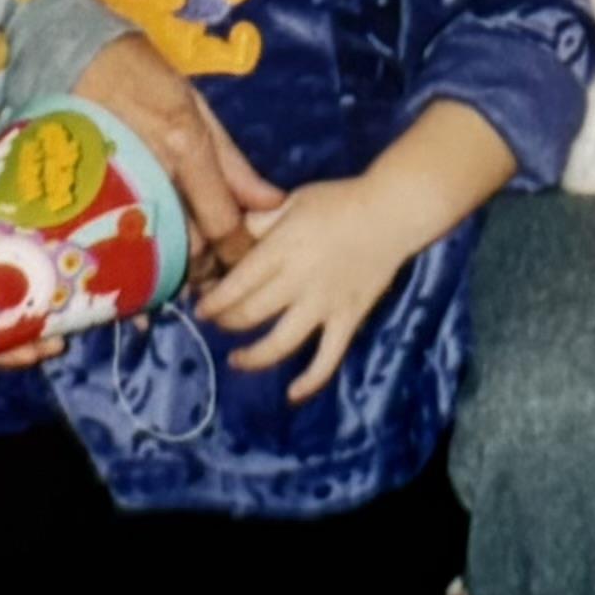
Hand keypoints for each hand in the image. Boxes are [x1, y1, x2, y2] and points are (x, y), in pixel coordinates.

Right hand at [74, 32, 287, 280]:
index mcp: (187, 147)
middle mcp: (154, 172)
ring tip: (185, 271)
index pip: (223, 222)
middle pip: (189, 246)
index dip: (240, 252)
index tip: (248, 262)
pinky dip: (137, 260)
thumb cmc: (146, 76)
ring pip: (154, 250)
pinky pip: (118, 241)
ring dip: (174, 267)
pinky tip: (146, 266)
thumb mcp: (197, 108)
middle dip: (208, 268)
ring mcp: (117, 187)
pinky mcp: (87, 196)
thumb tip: (273, 202)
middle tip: (217, 272)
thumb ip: (234, 162)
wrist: (78, 57)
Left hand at [199, 176, 434, 402]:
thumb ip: (260, 222)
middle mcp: (299, 281)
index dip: (213, 302)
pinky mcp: (348, 319)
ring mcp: (325, 304)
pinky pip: (328, 358)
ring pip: (281, 343)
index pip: (237, 284)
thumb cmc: (341, 200)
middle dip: (226, 323)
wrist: (394, 210)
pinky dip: (311, 380)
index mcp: (282, 249)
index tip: (200, 308)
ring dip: (253, 357)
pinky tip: (293, 393)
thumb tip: (230, 236)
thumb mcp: (293, 201)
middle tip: (217, 323)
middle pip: (250, 314)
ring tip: (238, 360)